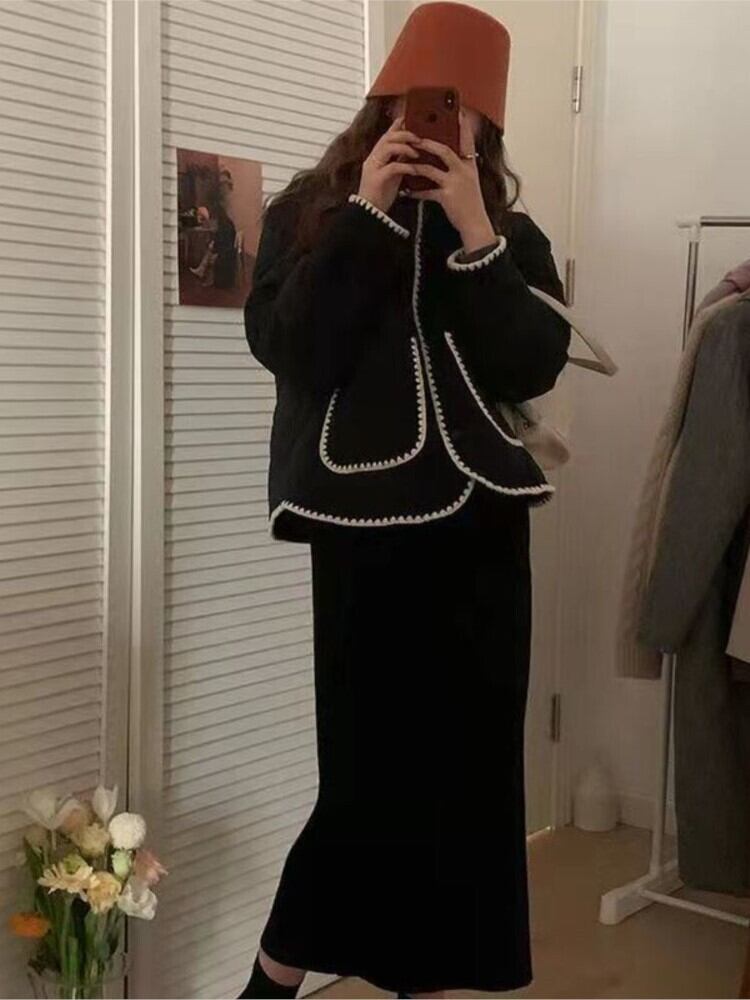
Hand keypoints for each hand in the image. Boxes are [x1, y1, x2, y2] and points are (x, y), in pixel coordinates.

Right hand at [357, 115, 420, 213]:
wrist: (370, 213)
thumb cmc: (381, 195)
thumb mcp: (393, 175)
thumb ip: (399, 162)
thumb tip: (413, 151)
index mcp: (376, 157)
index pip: (386, 135)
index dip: (397, 126)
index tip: (409, 120)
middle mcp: (373, 159)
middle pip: (387, 137)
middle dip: (405, 134)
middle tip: (419, 139)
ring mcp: (373, 168)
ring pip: (388, 147)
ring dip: (405, 147)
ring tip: (417, 153)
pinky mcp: (377, 179)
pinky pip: (393, 166)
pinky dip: (406, 166)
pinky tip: (415, 169)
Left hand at [405, 112, 496, 252]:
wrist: (476, 225)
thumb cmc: (470, 204)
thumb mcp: (470, 182)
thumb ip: (461, 168)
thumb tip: (450, 157)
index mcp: (470, 166)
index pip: (467, 141)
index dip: (463, 127)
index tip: (458, 112)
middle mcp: (464, 172)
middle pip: (446, 150)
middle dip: (429, 143)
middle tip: (416, 137)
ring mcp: (456, 184)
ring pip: (433, 169)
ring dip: (418, 165)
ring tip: (406, 161)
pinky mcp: (447, 197)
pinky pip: (427, 192)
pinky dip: (416, 192)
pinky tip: (407, 191)